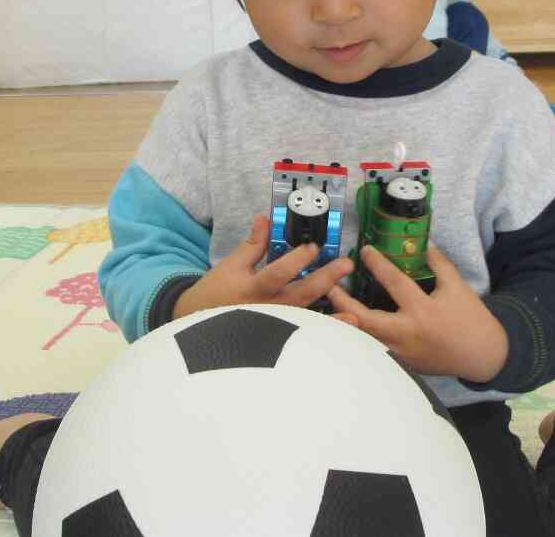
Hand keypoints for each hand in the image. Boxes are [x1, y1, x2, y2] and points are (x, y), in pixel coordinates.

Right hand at [173, 214, 354, 319]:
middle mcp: (267, 309)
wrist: (198, 324)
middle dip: (325, 279)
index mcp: (252, 288)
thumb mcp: (230, 265)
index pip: (277, 274)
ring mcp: (275, 326)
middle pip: (300, 295)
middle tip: (346, 264)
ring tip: (356, 313)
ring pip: (307, 319)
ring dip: (332, 316)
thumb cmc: (215, 293)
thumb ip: (252, 245)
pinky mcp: (281, 335)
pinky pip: (306, 334)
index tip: (313, 247)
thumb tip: (265, 219)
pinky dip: (327, 333)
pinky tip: (346, 330)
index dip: (296, 261)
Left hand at [328, 244, 507, 382]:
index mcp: (422, 311)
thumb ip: (439, 264)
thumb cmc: (470, 319)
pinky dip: (357, 336)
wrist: (482, 356)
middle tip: (329, 285)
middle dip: (343, 302)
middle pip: (364, 319)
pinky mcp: (400, 362)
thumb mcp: (457, 286)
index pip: (394, 283)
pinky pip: (372, 348)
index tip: (364, 250)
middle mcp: (406, 333)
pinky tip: (345, 325)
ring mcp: (400, 352)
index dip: (377, 264)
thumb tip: (423, 244)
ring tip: (330, 305)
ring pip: (363, 338)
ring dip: (344, 321)